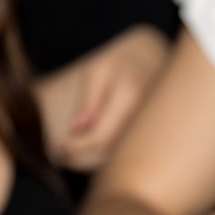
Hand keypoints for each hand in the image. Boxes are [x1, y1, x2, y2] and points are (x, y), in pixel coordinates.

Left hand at [51, 25, 168, 170]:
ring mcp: (151, 126)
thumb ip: (88, 98)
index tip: (59, 147)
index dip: (77, 146)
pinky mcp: (152, 132)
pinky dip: (108, 149)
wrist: (156, 59)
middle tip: (60, 152)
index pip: (101, 136)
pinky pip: (128, 147)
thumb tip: (77, 128)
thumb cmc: (122, 62)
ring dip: (94, 154)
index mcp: (129, 95)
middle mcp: (144, 115)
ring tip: (72, 147)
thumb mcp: (98, 70)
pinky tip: (93, 140)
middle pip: (110, 149)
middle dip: (83, 153)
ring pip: (120, 152)